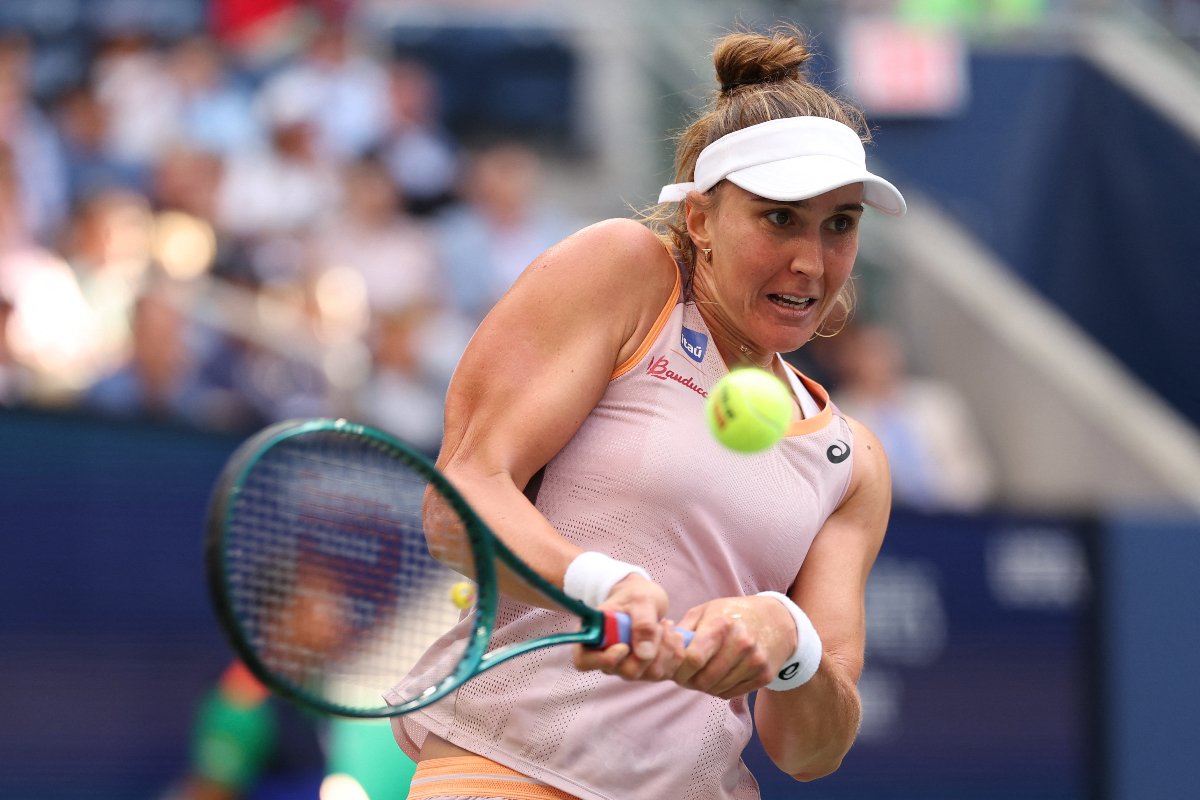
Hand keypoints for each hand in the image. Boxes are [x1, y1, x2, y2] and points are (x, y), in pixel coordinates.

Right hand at [572, 573, 684, 679]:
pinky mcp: (646, 668)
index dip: (605, 659)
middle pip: (627, 672)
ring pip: (650, 674)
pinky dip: (675, 653)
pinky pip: (665, 672)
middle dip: (651, 650)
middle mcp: (607, 656)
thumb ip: (642, 623)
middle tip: (659, 625)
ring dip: (666, 649)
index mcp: (593, 637)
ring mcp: (626, 665)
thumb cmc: (634, 595)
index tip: (624, 646)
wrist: (643, 597)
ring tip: (667, 625)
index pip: (585, 662)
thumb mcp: (640, 600)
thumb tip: (644, 654)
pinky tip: (674, 635)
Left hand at [671, 595, 796, 698]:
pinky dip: (720, 689)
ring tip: (701, 673)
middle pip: (704, 679)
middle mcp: (741, 643)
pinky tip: (719, 675)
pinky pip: (731, 693)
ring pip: (716, 689)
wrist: (776, 620)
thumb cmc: (733, 613)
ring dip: (704, 686)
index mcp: (722, 624)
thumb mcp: (706, 610)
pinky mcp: (764, 675)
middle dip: (689, 681)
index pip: (694, 658)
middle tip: (685, 675)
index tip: (675, 667)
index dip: (679, 668)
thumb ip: (683, 629)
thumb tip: (661, 647)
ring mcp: (755, 661)